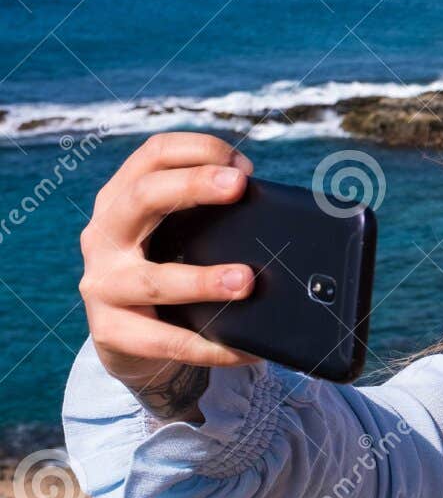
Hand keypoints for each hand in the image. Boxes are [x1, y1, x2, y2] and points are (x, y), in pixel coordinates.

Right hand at [78, 133, 260, 417]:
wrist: (128, 341)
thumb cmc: (169, 271)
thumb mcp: (180, 236)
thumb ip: (214, 220)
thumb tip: (285, 218)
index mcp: (123, 199)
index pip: (153, 154)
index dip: (198, 149)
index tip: (243, 165)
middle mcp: (105, 235)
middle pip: (142, 197)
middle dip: (192, 186)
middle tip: (239, 186)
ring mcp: (102, 284)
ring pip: (152, 279)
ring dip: (202, 279)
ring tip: (246, 281)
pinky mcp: (112, 332)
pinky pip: (165, 341)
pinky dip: (209, 345)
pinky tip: (245, 348)